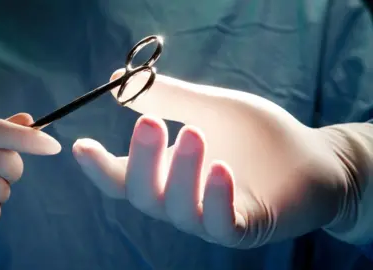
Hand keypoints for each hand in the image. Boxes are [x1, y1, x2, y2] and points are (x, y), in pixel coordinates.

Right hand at [73, 70, 349, 247]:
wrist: (312, 159)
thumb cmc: (258, 138)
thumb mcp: (210, 108)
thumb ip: (168, 98)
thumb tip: (120, 80)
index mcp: (167, 174)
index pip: (123, 178)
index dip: (99, 167)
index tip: (82, 145)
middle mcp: (181, 200)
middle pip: (143, 194)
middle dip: (142, 160)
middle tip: (149, 122)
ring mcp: (211, 217)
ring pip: (178, 209)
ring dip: (181, 172)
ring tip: (194, 133)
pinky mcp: (245, 227)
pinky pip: (221, 223)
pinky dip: (216, 197)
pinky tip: (221, 167)